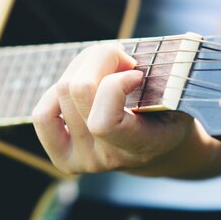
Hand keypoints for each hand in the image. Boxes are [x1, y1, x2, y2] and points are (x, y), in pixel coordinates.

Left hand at [32, 42, 195, 174]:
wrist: (160, 151)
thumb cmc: (170, 113)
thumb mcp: (178, 95)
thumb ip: (158, 78)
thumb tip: (118, 58)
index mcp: (141, 148)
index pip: (104, 122)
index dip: (115, 84)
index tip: (136, 73)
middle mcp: (107, 159)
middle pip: (78, 91)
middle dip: (100, 58)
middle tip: (122, 58)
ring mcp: (82, 161)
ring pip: (61, 92)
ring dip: (83, 68)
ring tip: (106, 69)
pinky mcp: (62, 156)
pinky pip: (42, 114)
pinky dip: (58, 91)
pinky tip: (82, 87)